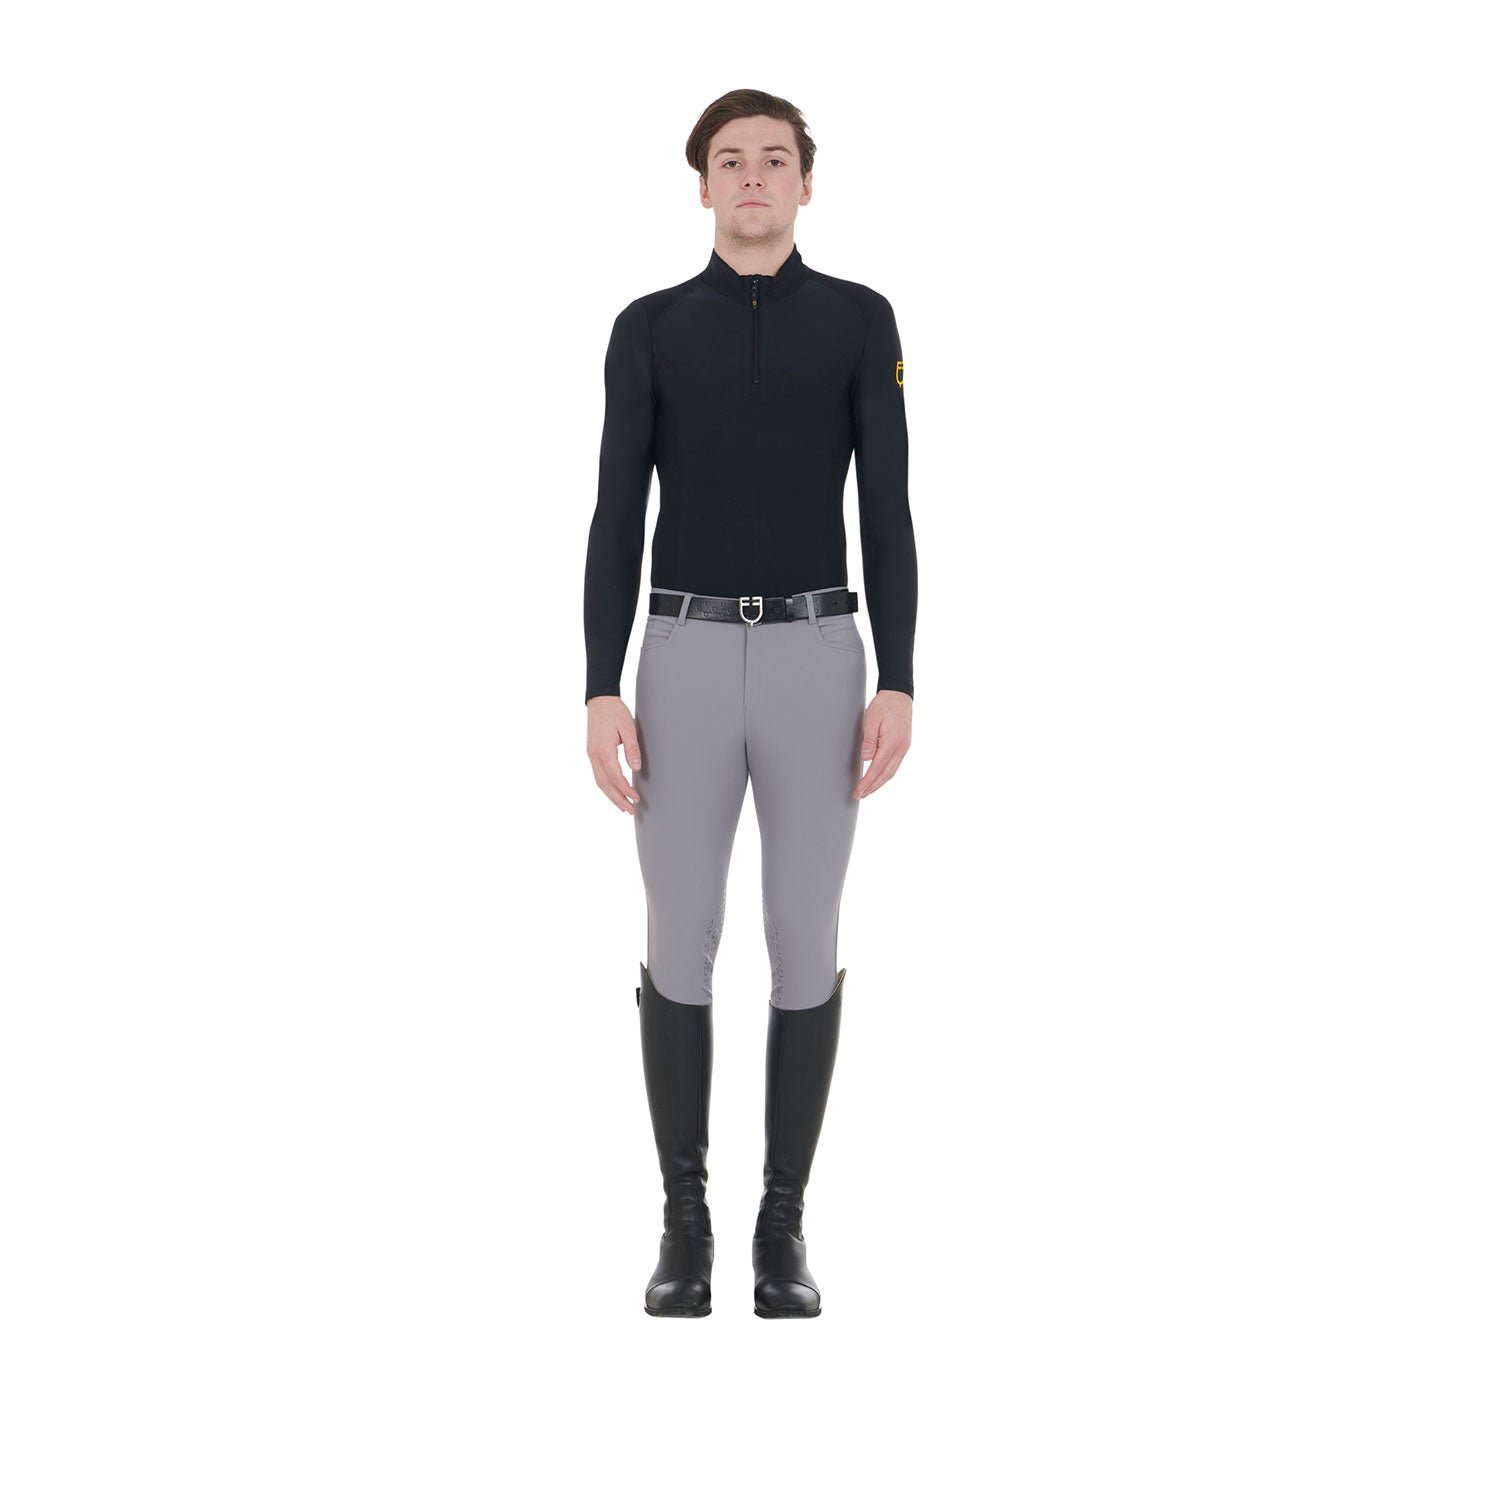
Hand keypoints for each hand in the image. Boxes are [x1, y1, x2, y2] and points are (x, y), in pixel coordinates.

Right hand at [586, 695, 642, 811]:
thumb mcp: (628, 727)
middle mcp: (594, 755)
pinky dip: (606, 786)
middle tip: (630, 810)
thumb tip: (636, 768)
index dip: (625, 790)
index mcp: (603, 749)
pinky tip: (614, 791)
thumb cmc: (615, 711)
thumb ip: (632, 749)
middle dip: (617, 799)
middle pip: (605, 784)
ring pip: (599, 781)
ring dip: (611, 796)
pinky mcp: (592, 753)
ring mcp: (591, 754)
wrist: (600, 700)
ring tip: (623, 806)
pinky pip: (598, 774)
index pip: (615, 776)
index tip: (636, 798)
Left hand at [853, 690, 911, 798]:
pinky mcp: (904, 747)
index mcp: (892, 742)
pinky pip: (894, 766)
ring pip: (891, 772)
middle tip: (860, 795)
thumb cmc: (884, 705)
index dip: (867, 782)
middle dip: (872, 787)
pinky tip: (878, 778)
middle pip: (885, 775)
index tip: (858, 791)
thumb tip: (865, 759)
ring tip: (867, 791)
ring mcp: (904, 748)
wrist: (899, 695)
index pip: (877, 768)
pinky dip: (885, 775)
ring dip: (879, 784)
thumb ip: (869, 741)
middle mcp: (901, 748)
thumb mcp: (872, 720)